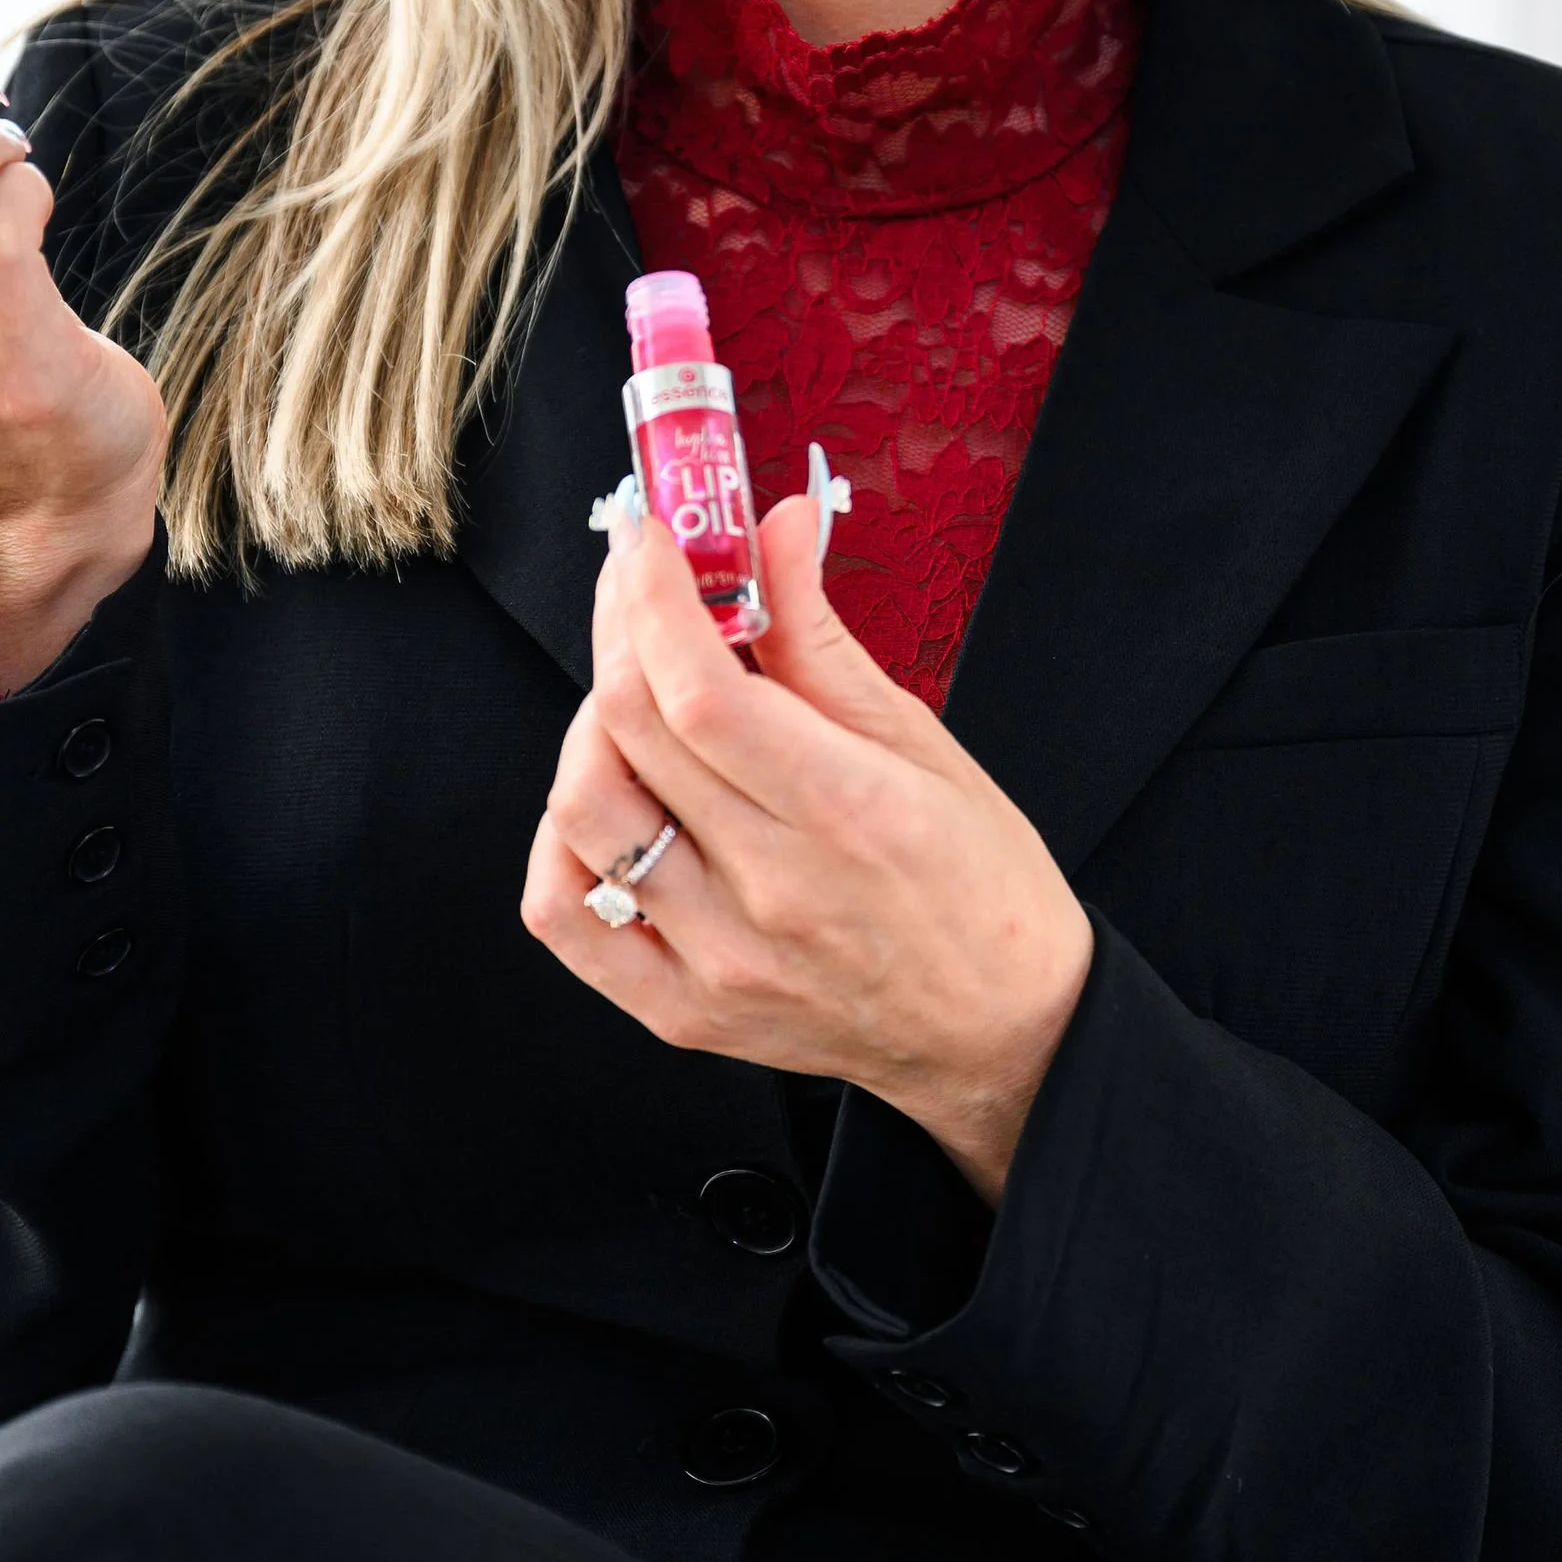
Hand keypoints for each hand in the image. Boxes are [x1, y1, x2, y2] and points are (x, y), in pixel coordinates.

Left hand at [523, 500, 1092, 1202]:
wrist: (1002, 1033)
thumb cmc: (981, 886)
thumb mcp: (922, 741)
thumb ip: (822, 636)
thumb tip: (776, 528)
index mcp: (848, 814)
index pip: (701, 690)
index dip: (655, 597)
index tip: (648, 540)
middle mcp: (773, 892)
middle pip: (631, 732)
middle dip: (619, 628)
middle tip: (640, 586)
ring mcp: (719, 960)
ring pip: (582, 812)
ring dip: (589, 726)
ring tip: (636, 697)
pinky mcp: (683, 1011)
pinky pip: (566, 916)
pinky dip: (558, 840)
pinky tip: (611, 798)